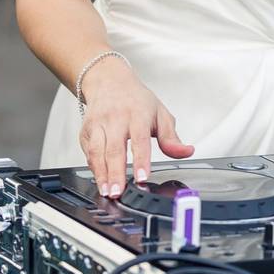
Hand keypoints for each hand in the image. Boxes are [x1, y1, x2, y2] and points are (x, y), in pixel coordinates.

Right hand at [78, 58, 193, 197]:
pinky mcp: (86, 130)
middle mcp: (115, 119)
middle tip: (119, 192)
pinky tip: (99, 180)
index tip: (143, 177)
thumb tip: (187, 152)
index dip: (141, 160)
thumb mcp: (161, 114)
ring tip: (107, 191)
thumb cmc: (137, 100)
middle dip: (116, 173)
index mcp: (137, 115)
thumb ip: (172, 138)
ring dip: (101, 174)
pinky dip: (93, 167)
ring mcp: (98, 124)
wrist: (109, 80)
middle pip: (115, 149)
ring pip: (97, 151)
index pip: (140, 140)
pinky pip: (87, 151)